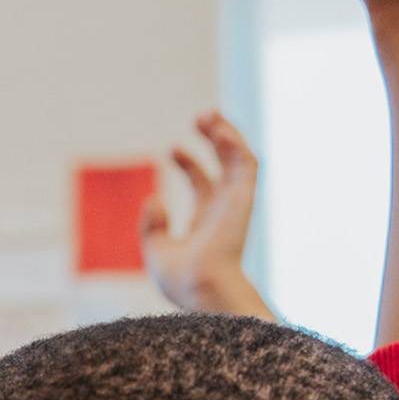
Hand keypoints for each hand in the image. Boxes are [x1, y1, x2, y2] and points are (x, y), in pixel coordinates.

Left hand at [143, 112, 272, 317]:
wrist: (201, 286)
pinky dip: (234, 141)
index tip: (171, 149)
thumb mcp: (156, 251)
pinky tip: (218, 128)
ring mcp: (236, 203)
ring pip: (240, 159)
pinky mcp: (244, 196)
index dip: (188, 162)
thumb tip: (154, 199)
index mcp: (206, 224)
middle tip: (199, 117)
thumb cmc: (180, 279)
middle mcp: (224, 211)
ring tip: (208, 113)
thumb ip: (152, 226)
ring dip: (227, 132)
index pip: (203, 184)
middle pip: (224, 166)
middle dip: (213, 139)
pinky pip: (246, 162)